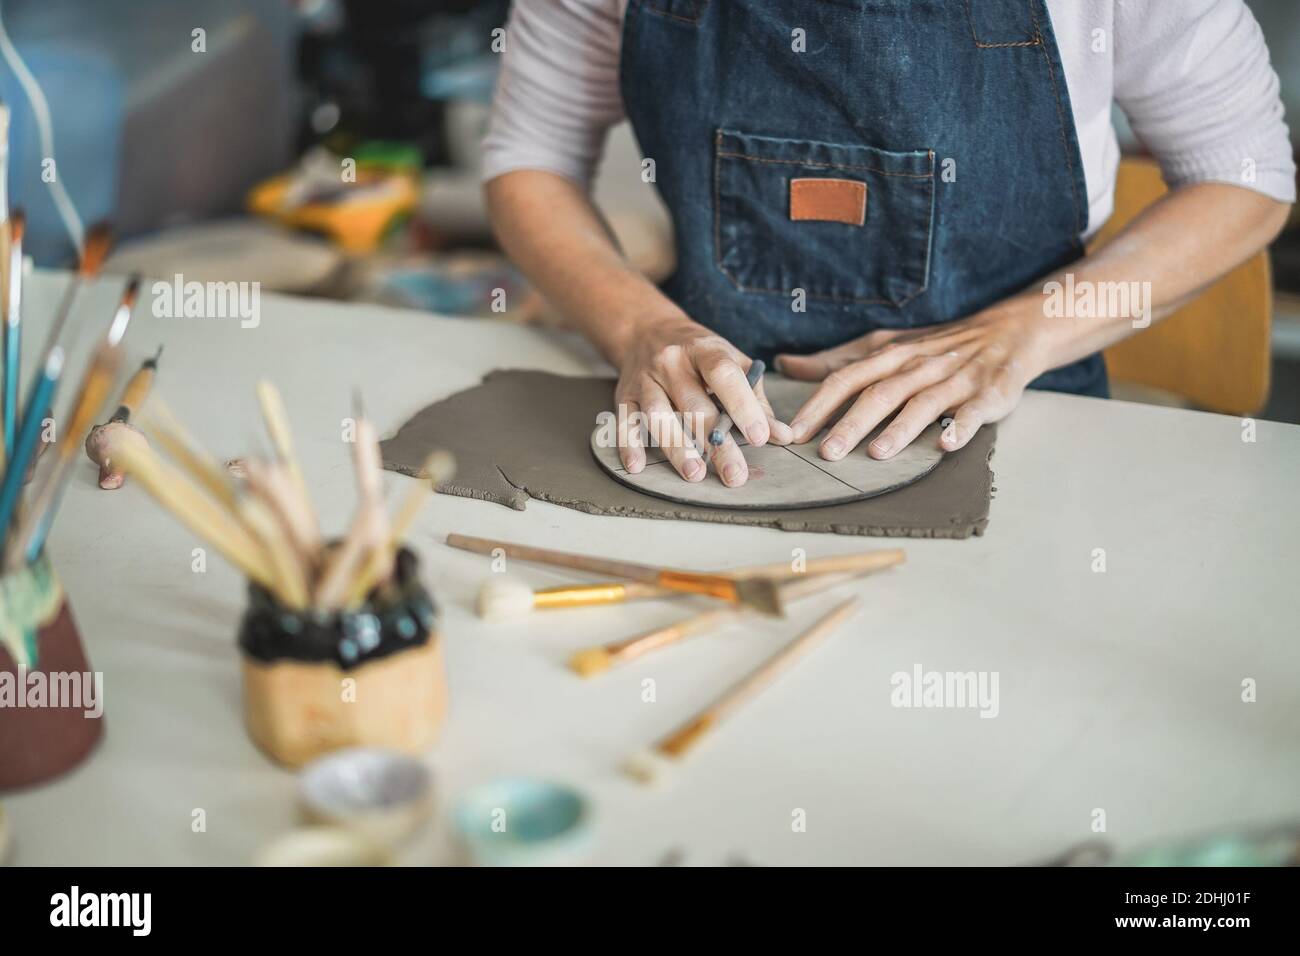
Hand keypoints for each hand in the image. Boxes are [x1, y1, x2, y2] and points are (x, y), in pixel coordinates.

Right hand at [613, 313, 792, 485]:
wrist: (647, 330)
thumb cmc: (699, 355)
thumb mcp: (731, 362)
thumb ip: (756, 400)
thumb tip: (783, 435)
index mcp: (704, 349)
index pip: (723, 374)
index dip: (742, 405)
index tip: (759, 437)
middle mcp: (671, 362)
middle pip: (693, 405)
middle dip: (715, 444)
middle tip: (734, 475)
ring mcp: (645, 378)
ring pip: (658, 416)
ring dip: (676, 447)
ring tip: (694, 474)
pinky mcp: (624, 395)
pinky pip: (625, 422)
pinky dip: (629, 445)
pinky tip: (639, 467)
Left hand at [776, 307, 1049, 459]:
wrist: (1006, 331)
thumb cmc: (934, 347)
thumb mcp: (883, 346)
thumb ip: (835, 360)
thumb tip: (785, 363)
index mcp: (889, 356)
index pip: (845, 379)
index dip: (818, 406)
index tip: (792, 433)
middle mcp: (918, 366)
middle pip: (879, 393)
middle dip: (851, 422)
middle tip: (826, 453)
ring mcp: (954, 380)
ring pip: (922, 403)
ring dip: (900, 428)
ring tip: (877, 454)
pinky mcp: (988, 393)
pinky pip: (974, 411)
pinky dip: (961, 427)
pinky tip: (947, 444)